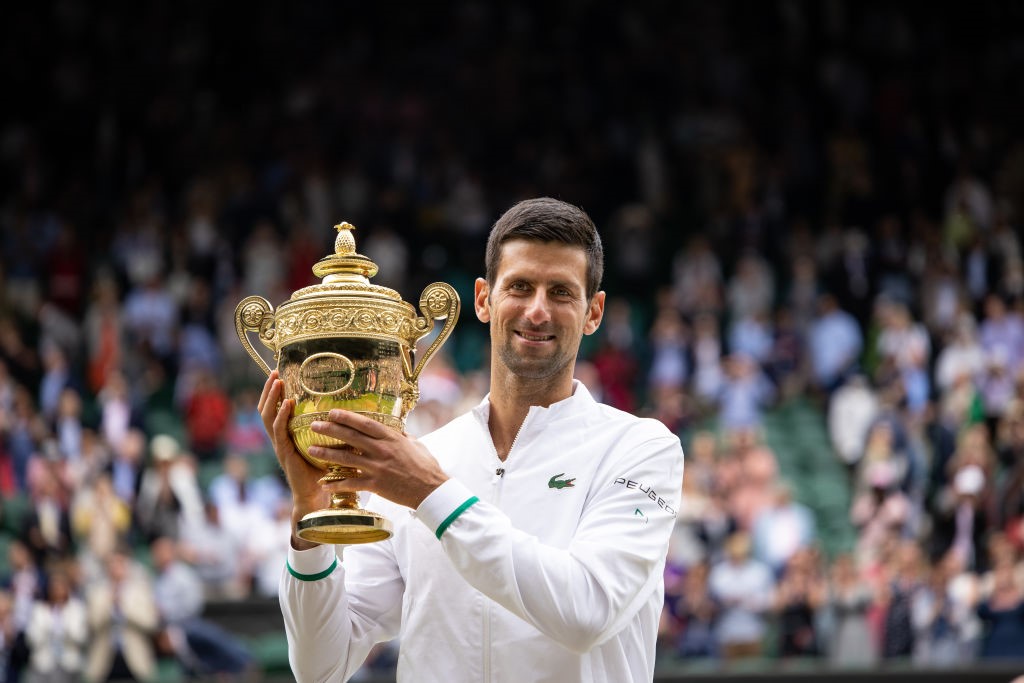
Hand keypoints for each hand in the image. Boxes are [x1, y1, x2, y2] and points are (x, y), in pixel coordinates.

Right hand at [258, 370, 326, 548]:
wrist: (316, 495)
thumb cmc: (324, 469)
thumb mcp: (326, 444)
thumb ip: (330, 428)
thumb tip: (350, 409)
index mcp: (287, 434)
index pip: (275, 408)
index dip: (274, 392)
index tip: (280, 373)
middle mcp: (280, 438)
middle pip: (266, 409)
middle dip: (269, 390)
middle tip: (275, 372)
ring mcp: (280, 445)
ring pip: (268, 417)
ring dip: (272, 398)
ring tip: (278, 382)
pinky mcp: (284, 453)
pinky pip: (279, 432)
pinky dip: (281, 416)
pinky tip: (287, 405)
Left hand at [308, 409, 448, 508]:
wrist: (432, 490)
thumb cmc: (427, 466)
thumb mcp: (416, 444)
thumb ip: (403, 437)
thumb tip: (396, 430)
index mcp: (392, 438)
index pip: (365, 424)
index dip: (347, 417)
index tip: (332, 412)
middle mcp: (382, 450)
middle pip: (351, 437)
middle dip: (330, 430)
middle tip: (314, 425)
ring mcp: (378, 468)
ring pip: (346, 459)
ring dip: (326, 454)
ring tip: (311, 450)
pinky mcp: (376, 485)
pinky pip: (352, 484)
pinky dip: (336, 484)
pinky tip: (323, 484)